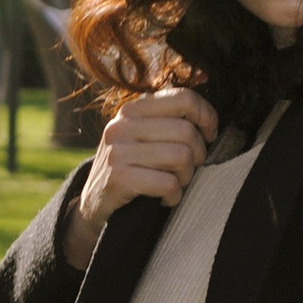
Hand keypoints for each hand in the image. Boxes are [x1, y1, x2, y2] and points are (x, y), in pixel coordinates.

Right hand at [60, 86, 217, 269]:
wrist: (93, 205)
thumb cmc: (130, 169)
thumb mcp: (140, 136)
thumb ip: (166, 120)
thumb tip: (208, 117)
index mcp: (132, 110)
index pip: (183, 98)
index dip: (206, 116)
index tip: (209, 135)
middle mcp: (122, 125)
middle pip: (186, 131)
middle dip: (198, 154)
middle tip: (188, 168)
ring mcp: (118, 151)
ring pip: (181, 156)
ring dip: (186, 177)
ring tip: (175, 183)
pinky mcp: (118, 178)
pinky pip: (167, 183)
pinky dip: (174, 195)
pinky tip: (166, 198)